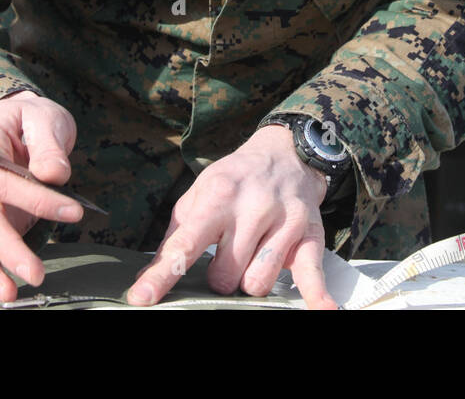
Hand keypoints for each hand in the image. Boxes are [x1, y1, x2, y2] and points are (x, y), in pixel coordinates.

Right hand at [0, 89, 84, 301]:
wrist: (20, 123)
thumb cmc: (32, 119)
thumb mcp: (46, 119)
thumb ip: (49, 146)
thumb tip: (53, 175)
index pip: (2, 178)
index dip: (34, 198)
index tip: (73, 212)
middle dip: (6, 248)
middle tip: (34, 273)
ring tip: (10, 293)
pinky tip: (5, 285)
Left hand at [127, 124, 338, 309]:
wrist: (286, 152)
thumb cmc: (235, 180)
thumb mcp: (199, 194)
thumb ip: (176, 235)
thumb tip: (148, 277)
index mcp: (218, 196)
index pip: (185, 244)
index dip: (161, 275)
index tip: (141, 299)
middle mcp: (253, 208)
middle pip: (225, 276)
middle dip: (220, 277)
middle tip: (227, 255)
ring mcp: (284, 221)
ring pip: (258, 283)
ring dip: (250, 280)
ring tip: (253, 258)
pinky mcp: (310, 234)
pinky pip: (312, 273)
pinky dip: (316, 296)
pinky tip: (322, 310)